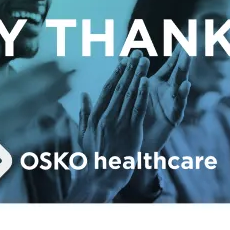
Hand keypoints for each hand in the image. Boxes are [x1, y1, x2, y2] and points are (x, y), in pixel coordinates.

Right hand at [74, 52, 148, 198]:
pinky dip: (141, 94)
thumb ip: (85, 113)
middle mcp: (106, 116)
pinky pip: (136, 109)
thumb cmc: (93, 157)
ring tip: (144, 60)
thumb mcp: (84, 133)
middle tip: (137, 53)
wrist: (100, 176)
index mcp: (96, 115)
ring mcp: (118, 123)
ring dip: (137, 75)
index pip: (108, 89)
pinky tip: (145, 81)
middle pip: (120, 87)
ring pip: (129, 94)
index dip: (117, 73)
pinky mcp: (130, 131)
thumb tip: (84, 94)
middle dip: (129, 68)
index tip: (123, 60)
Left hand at [140, 48, 192, 153]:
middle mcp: (166, 94)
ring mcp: (171, 105)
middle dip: (183, 59)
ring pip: (179, 85)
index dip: (175, 55)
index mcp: (155, 87)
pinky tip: (184, 84)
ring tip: (188, 57)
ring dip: (183, 71)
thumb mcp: (130, 97)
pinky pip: (178, 105)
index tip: (183, 40)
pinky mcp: (173, 118)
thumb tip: (122, 58)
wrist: (134, 146)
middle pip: (176, 73)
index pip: (167, 67)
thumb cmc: (132, 121)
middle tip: (190, 43)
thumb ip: (130, 80)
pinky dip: (181, 95)